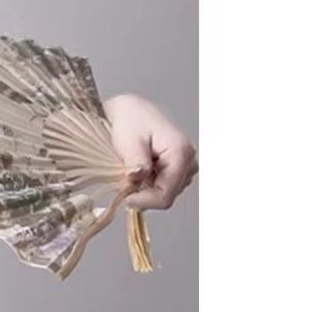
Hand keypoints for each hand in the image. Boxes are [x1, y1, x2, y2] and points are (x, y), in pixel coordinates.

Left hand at [104, 93, 197, 210]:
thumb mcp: (129, 140)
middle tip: (123, 181)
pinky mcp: (176, 170)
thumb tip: (135, 181)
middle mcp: (188, 162)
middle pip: (166, 196)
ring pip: (163, 194)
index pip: (166, 195)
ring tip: (130, 170)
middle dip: (142, 194)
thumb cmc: (131, 119)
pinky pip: (160, 188)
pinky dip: (145, 185)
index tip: (123, 199)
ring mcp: (184, 167)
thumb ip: (135, 162)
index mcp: (181, 153)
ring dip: (143, 190)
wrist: (131, 110)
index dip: (143, 202)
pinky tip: (137, 171)